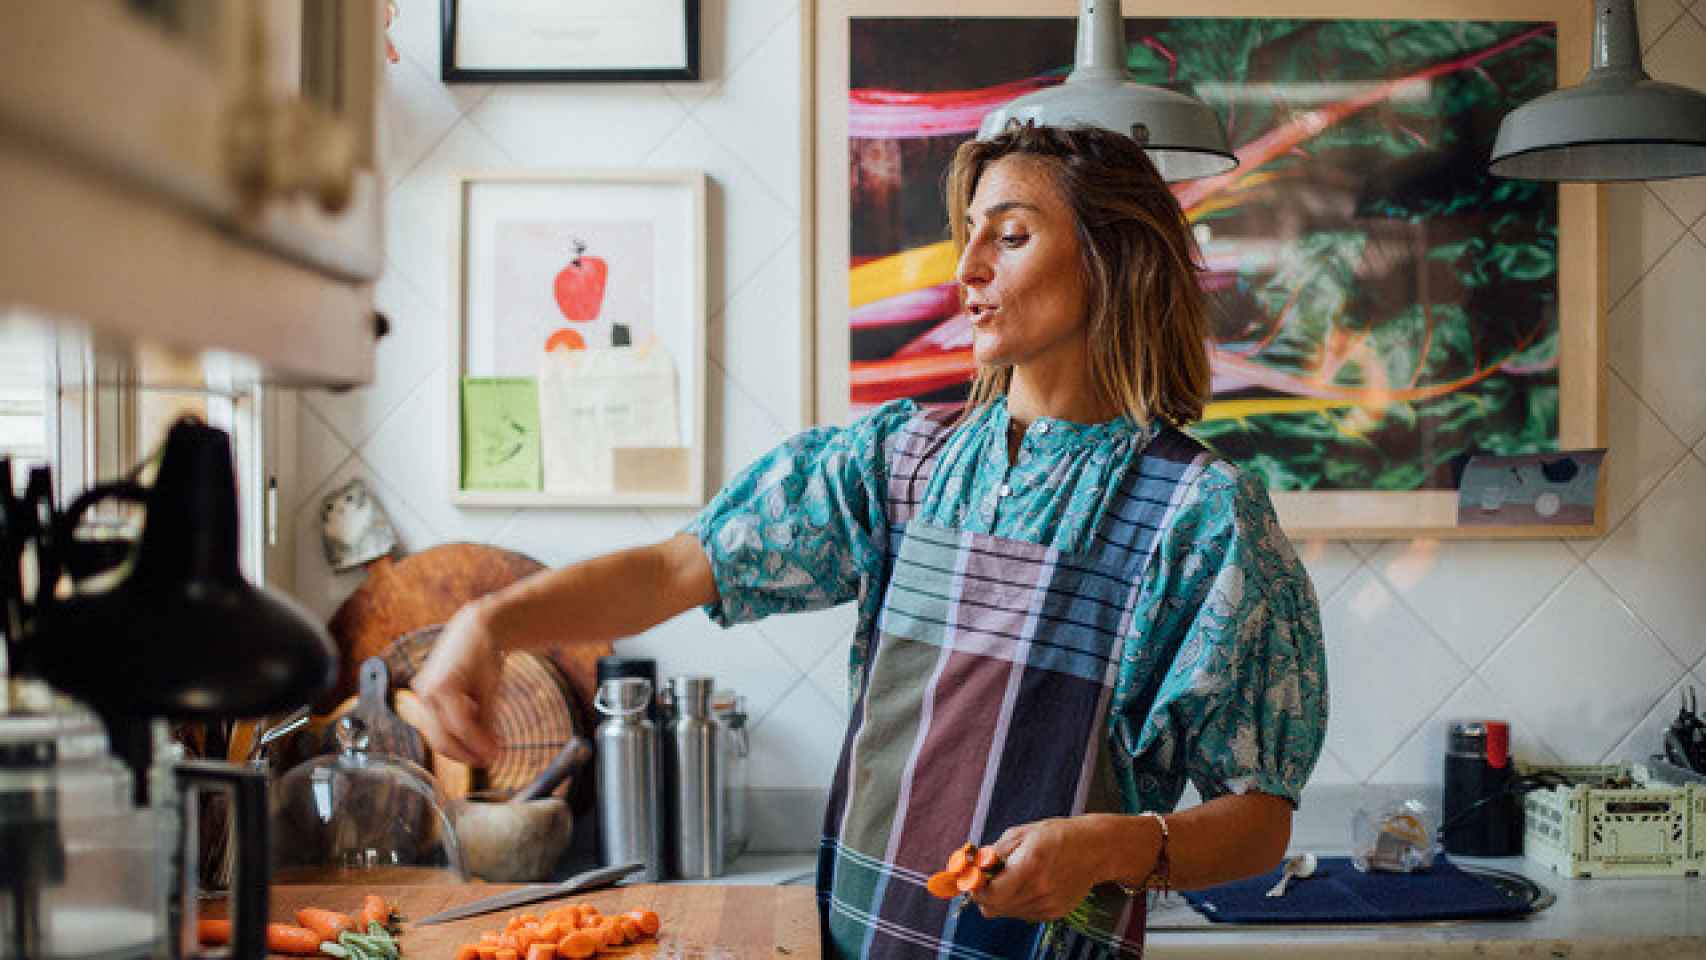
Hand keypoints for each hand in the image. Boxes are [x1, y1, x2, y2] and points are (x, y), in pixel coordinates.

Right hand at [412, 600, 503, 765]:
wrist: (472, 629)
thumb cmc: (485, 654)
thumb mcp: (491, 688)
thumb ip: (488, 720)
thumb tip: (492, 752)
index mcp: (444, 685)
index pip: (460, 728)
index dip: (479, 746)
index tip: (497, 757)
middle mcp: (426, 691)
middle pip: (442, 737)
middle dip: (466, 754)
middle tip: (489, 761)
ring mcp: (422, 692)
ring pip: (437, 733)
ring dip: (460, 745)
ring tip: (484, 749)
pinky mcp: (423, 694)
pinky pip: (436, 721)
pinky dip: (454, 730)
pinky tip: (474, 732)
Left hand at [970, 817, 1118, 923]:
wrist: (1095, 849)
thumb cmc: (1058, 835)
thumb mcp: (1022, 833)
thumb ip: (994, 852)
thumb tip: (971, 864)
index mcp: (1029, 866)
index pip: (990, 894)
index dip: (975, 889)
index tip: (971, 879)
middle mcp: (1039, 890)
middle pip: (994, 908)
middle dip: (983, 895)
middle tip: (985, 879)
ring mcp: (1048, 905)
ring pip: (1006, 913)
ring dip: (1000, 899)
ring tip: (1011, 878)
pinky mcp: (1054, 913)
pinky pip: (1022, 913)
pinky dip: (1016, 902)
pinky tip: (1028, 884)